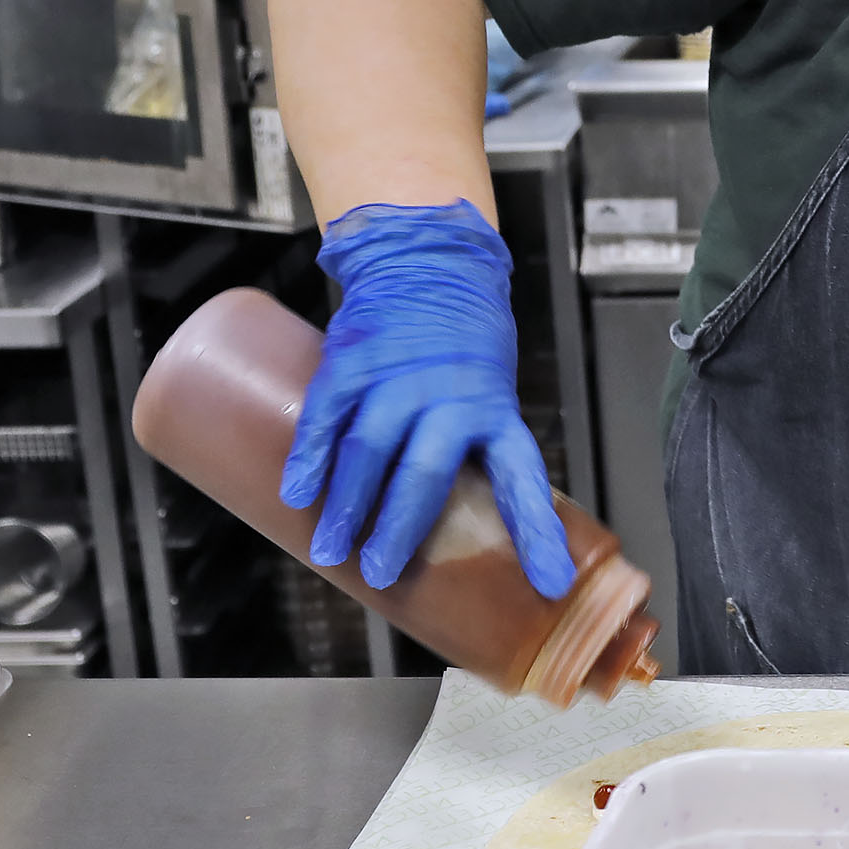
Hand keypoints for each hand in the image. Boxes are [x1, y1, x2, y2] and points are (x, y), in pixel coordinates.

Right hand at [279, 201, 575, 597]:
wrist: (428, 265)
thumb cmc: (463, 345)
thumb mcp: (489, 392)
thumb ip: (472, 451)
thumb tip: (467, 528)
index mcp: (496, 412)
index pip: (523, 480)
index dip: (537, 534)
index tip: (551, 583)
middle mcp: (451, 395)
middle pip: (426, 472)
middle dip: (401, 529)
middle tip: (381, 571)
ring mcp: (399, 375)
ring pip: (370, 448)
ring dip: (346, 505)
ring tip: (331, 549)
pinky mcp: (355, 357)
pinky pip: (328, 413)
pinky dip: (310, 456)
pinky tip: (297, 492)